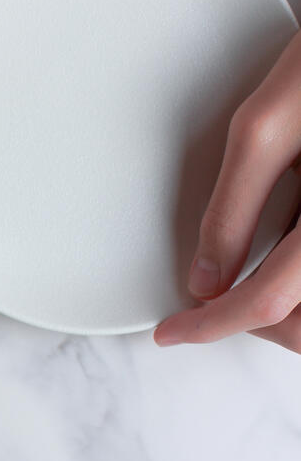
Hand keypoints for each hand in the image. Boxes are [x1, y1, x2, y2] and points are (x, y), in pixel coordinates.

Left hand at [155, 29, 300, 350]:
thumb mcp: (264, 129)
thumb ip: (232, 207)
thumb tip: (205, 276)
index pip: (267, 302)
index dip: (210, 325)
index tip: (173, 331)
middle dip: (248, 326)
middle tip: (207, 309)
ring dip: (281, 316)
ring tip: (239, 291)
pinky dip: (298, 292)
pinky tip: (278, 266)